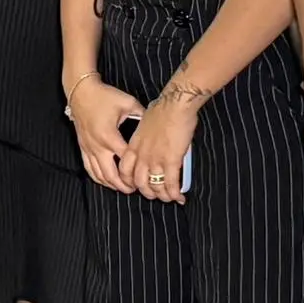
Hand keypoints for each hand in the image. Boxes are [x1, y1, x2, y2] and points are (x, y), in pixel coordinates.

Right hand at [68, 75, 147, 192]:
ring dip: (111, 184)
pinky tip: (105, 182)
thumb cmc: (104, 96)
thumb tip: (155, 124)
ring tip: (123, 188)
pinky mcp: (83, 147)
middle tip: (135, 190)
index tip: (146, 176)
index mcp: (110, 136)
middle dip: (123, 185)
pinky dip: (98, 178)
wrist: (81, 92)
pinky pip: (89, 168)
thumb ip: (142, 116)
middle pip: (111, 174)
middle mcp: (98, 146)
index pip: (126, 160)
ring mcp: (88, 148)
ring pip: (99, 174)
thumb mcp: (128, 103)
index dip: (136, 170)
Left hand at [126, 89, 203, 205]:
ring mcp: (155, 159)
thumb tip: (148, 136)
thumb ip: (143, 135)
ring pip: (154, 185)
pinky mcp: (171, 160)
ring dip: (161, 195)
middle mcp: (142, 155)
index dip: (128, 181)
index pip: (124, 169)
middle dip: (146, 192)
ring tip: (167, 197)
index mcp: (134, 145)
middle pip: (138, 182)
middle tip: (153, 194)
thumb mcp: (144, 123)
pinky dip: (174, 192)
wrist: (175, 105)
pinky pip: (170, 182)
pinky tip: (179, 197)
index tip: (135, 185)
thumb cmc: (162, 109)